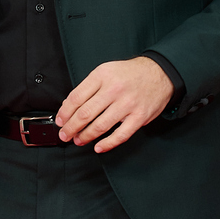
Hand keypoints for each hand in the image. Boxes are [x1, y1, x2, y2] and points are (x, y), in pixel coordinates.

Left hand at [55, 57, 173, 152]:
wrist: (159, 73)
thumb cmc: (129, 74)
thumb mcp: (106, 71)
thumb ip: (89, 87)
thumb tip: (69, 106)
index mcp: (102, 75)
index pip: (76, 97)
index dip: (65, 112)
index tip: (60, 121)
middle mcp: (114, 89)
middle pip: (85, 113)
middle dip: (71, 127)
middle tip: (65, 134)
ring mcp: (127, 104)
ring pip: (100, 126)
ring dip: (85, 136)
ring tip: (78, 140)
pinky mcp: (139, 117)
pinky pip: (120, 135)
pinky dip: (107, 144)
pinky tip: (98, 147)